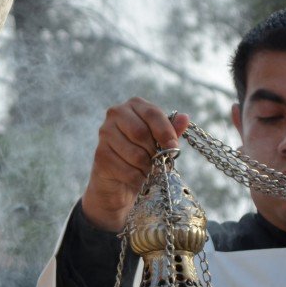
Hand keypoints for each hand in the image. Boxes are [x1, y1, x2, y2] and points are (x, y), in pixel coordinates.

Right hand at [79, 98, 188, 231]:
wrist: (119, 181)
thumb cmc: (142, 155)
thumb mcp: (160, 142)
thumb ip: (171, 130)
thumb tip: (185, 118)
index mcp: (134, 105)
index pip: (152, 113)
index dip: (165, 131)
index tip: (173, 147)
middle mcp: (115, 113)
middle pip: (141, 133)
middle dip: (154, 152)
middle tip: (158, 161)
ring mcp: (105, 133)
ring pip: (135, 154)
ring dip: (146, 167)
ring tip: (146, 169)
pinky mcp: (100, 154)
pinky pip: (127, 169)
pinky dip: (137, 178)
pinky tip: (136, 177)